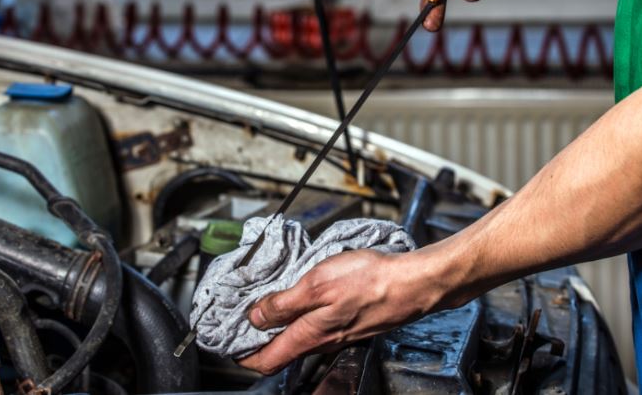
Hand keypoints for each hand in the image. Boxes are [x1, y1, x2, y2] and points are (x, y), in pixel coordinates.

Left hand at [237, 249, 438, 375]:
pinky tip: (305, 296)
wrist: (413, 283)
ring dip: (282, 324)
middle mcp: (323, 341)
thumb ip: (284, 303)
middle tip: (244, 315)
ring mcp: (340, 334)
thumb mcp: (317, 284)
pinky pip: (319, 326)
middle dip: (259, 337)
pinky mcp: (352, 322)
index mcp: (310, 335)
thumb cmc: (370, 281)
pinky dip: (304, 316)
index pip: (266, 360)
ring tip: (270, 301)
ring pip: (301, 337)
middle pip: (281, 350)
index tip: (228, 340)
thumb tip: (256, 316)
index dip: (243, 354)